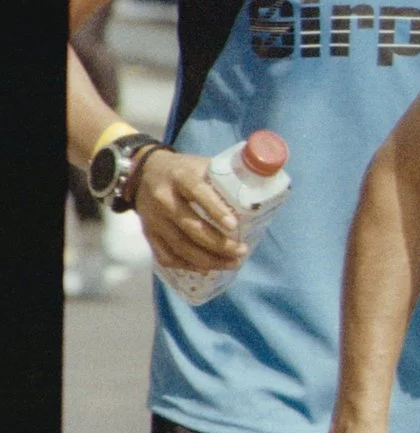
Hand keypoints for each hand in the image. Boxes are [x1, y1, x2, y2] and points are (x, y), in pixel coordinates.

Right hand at [131, 147, 246, 272]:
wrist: (142, 171)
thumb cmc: (183, 169)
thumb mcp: (202, 163)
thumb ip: (226, 175)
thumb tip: (263, 185)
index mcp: (180, 176)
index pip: (197, 192)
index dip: (215, 209)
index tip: (234, 226)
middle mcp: (163, 198)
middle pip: (190, 226)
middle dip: (218, 244)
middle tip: (241, 252)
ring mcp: (153, 219)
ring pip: (179, 245)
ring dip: (207, 259)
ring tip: (231, 264)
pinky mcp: (148, 232)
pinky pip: (165, 255)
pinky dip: (186, 265)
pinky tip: (206, 268)